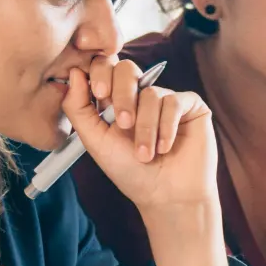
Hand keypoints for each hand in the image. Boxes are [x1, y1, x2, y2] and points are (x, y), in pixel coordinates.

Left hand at [66, 60, 218, 217]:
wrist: (166, 196)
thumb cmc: (130, 172)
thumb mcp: (96, 141)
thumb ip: (78, 108)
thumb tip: (75, 73)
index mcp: (114, 101)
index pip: (104, 68)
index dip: (101, 73)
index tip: (99, 94)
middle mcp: (140, 95)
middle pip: (127, 69)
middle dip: (122, 96)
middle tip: (124, 124)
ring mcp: (165, 98)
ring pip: (151, 93)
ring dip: (146, 128)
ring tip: (146, 155)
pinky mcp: (190, 105)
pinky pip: (174, 101)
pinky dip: (166, 127)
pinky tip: (165, 147)